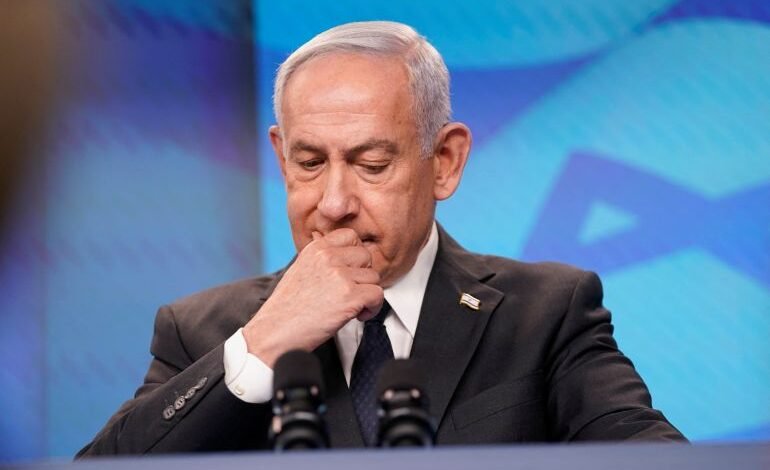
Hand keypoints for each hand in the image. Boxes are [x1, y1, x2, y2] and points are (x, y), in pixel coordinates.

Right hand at [242, 228, 383, 366]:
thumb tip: (345, 256)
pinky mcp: (350, 296)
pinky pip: (378, 295)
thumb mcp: (301, 271)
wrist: (275, 333)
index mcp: (316, 248)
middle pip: (366, 256)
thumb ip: (322, 260)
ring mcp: (340, 275)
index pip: (351, 235)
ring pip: (374, 277)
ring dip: (367, 295)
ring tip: (351, 308)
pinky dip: (372, 308)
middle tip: (351, 293)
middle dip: (363, 276)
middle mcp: (328, 257)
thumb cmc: (287, 309)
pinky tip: (357, 316)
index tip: (351, 272)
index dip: (355, 255)